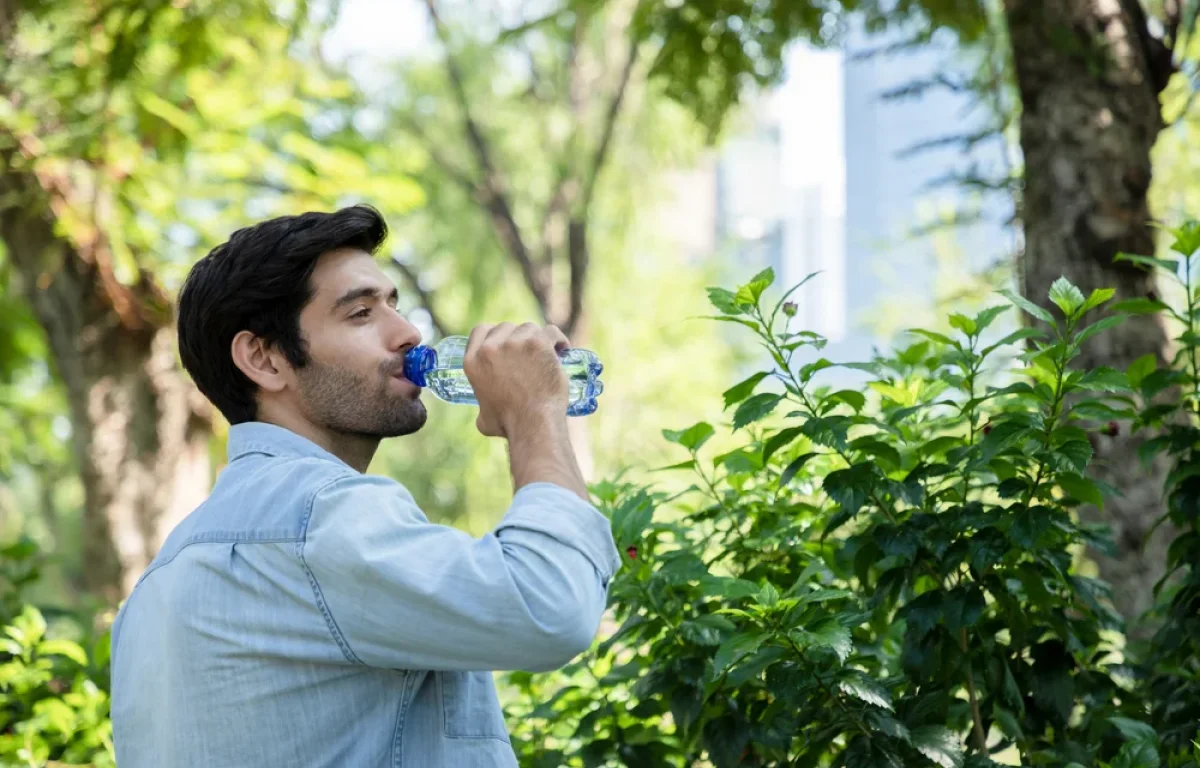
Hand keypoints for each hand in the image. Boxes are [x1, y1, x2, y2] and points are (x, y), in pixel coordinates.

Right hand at [464, 322, 570, 437]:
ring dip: (538, 339)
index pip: (481, 331)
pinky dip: (558, 340)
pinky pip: (550, 331)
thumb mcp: (484, 418)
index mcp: (473, 361)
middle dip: (518, 338)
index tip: (507, 341)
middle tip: (530, 354)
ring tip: (548, 355)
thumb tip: (487, 412)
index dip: (495, 333)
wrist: (533, 423)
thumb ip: (483, 407)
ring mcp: (515, 343)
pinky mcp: (538, 342)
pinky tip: (563, 350)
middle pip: (506, 327)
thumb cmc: (510, 424)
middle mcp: (490, 348)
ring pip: (529, 329)